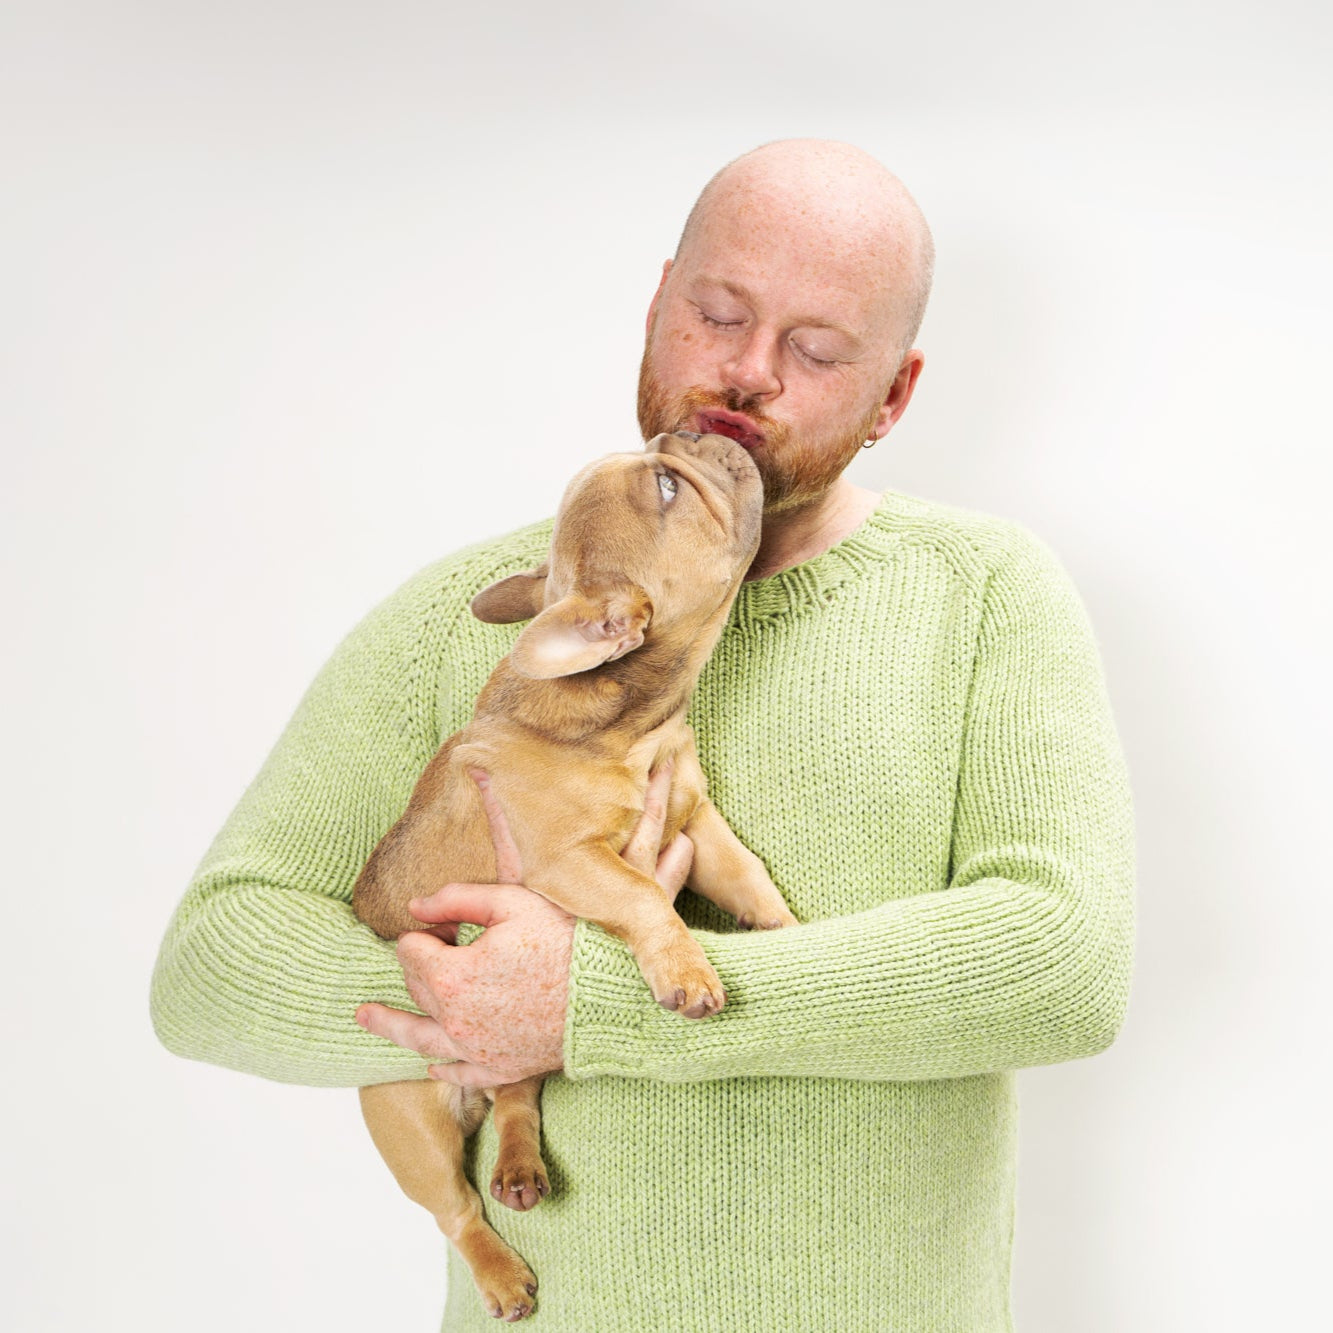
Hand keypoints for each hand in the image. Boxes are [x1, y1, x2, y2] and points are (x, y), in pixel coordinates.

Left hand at [355, 761, 692, 1085]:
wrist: (613, 993)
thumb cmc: (567, 939)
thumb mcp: (511, 901)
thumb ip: (455, 898)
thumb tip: (413, 906)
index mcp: (452, 977)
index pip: (411, 950)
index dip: (427, 930)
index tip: (448, 923)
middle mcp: (456, 1021)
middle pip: (416, 989)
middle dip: (420, 964)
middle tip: (440, 943)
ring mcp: (478, 1051)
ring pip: (421, 1038)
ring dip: (392, 1025)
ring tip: (366, 1017)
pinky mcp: (503, 1068)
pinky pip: (462, 1074)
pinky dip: (443, 1067)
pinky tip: (432, 1063)